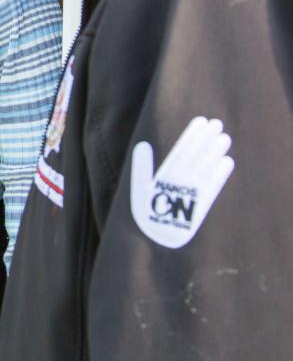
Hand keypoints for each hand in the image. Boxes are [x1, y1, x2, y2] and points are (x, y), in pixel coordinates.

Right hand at [129, 117, 233, 248]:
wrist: (157, 242)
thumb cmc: (145, 212)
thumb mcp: (136, 189)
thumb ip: (141, 167)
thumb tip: (142, 145)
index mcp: (165, 176)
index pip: (182, 149)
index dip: (192, 135)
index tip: (201, 121)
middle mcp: (181, 183)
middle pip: (198, 156)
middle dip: (207, 139)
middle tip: (218, 124)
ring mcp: (194, 194)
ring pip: (208, 168)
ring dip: (217, 152)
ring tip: (225, 138)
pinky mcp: (203, 205)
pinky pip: (214, 186)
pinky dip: (221, 174)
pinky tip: (227, 162)